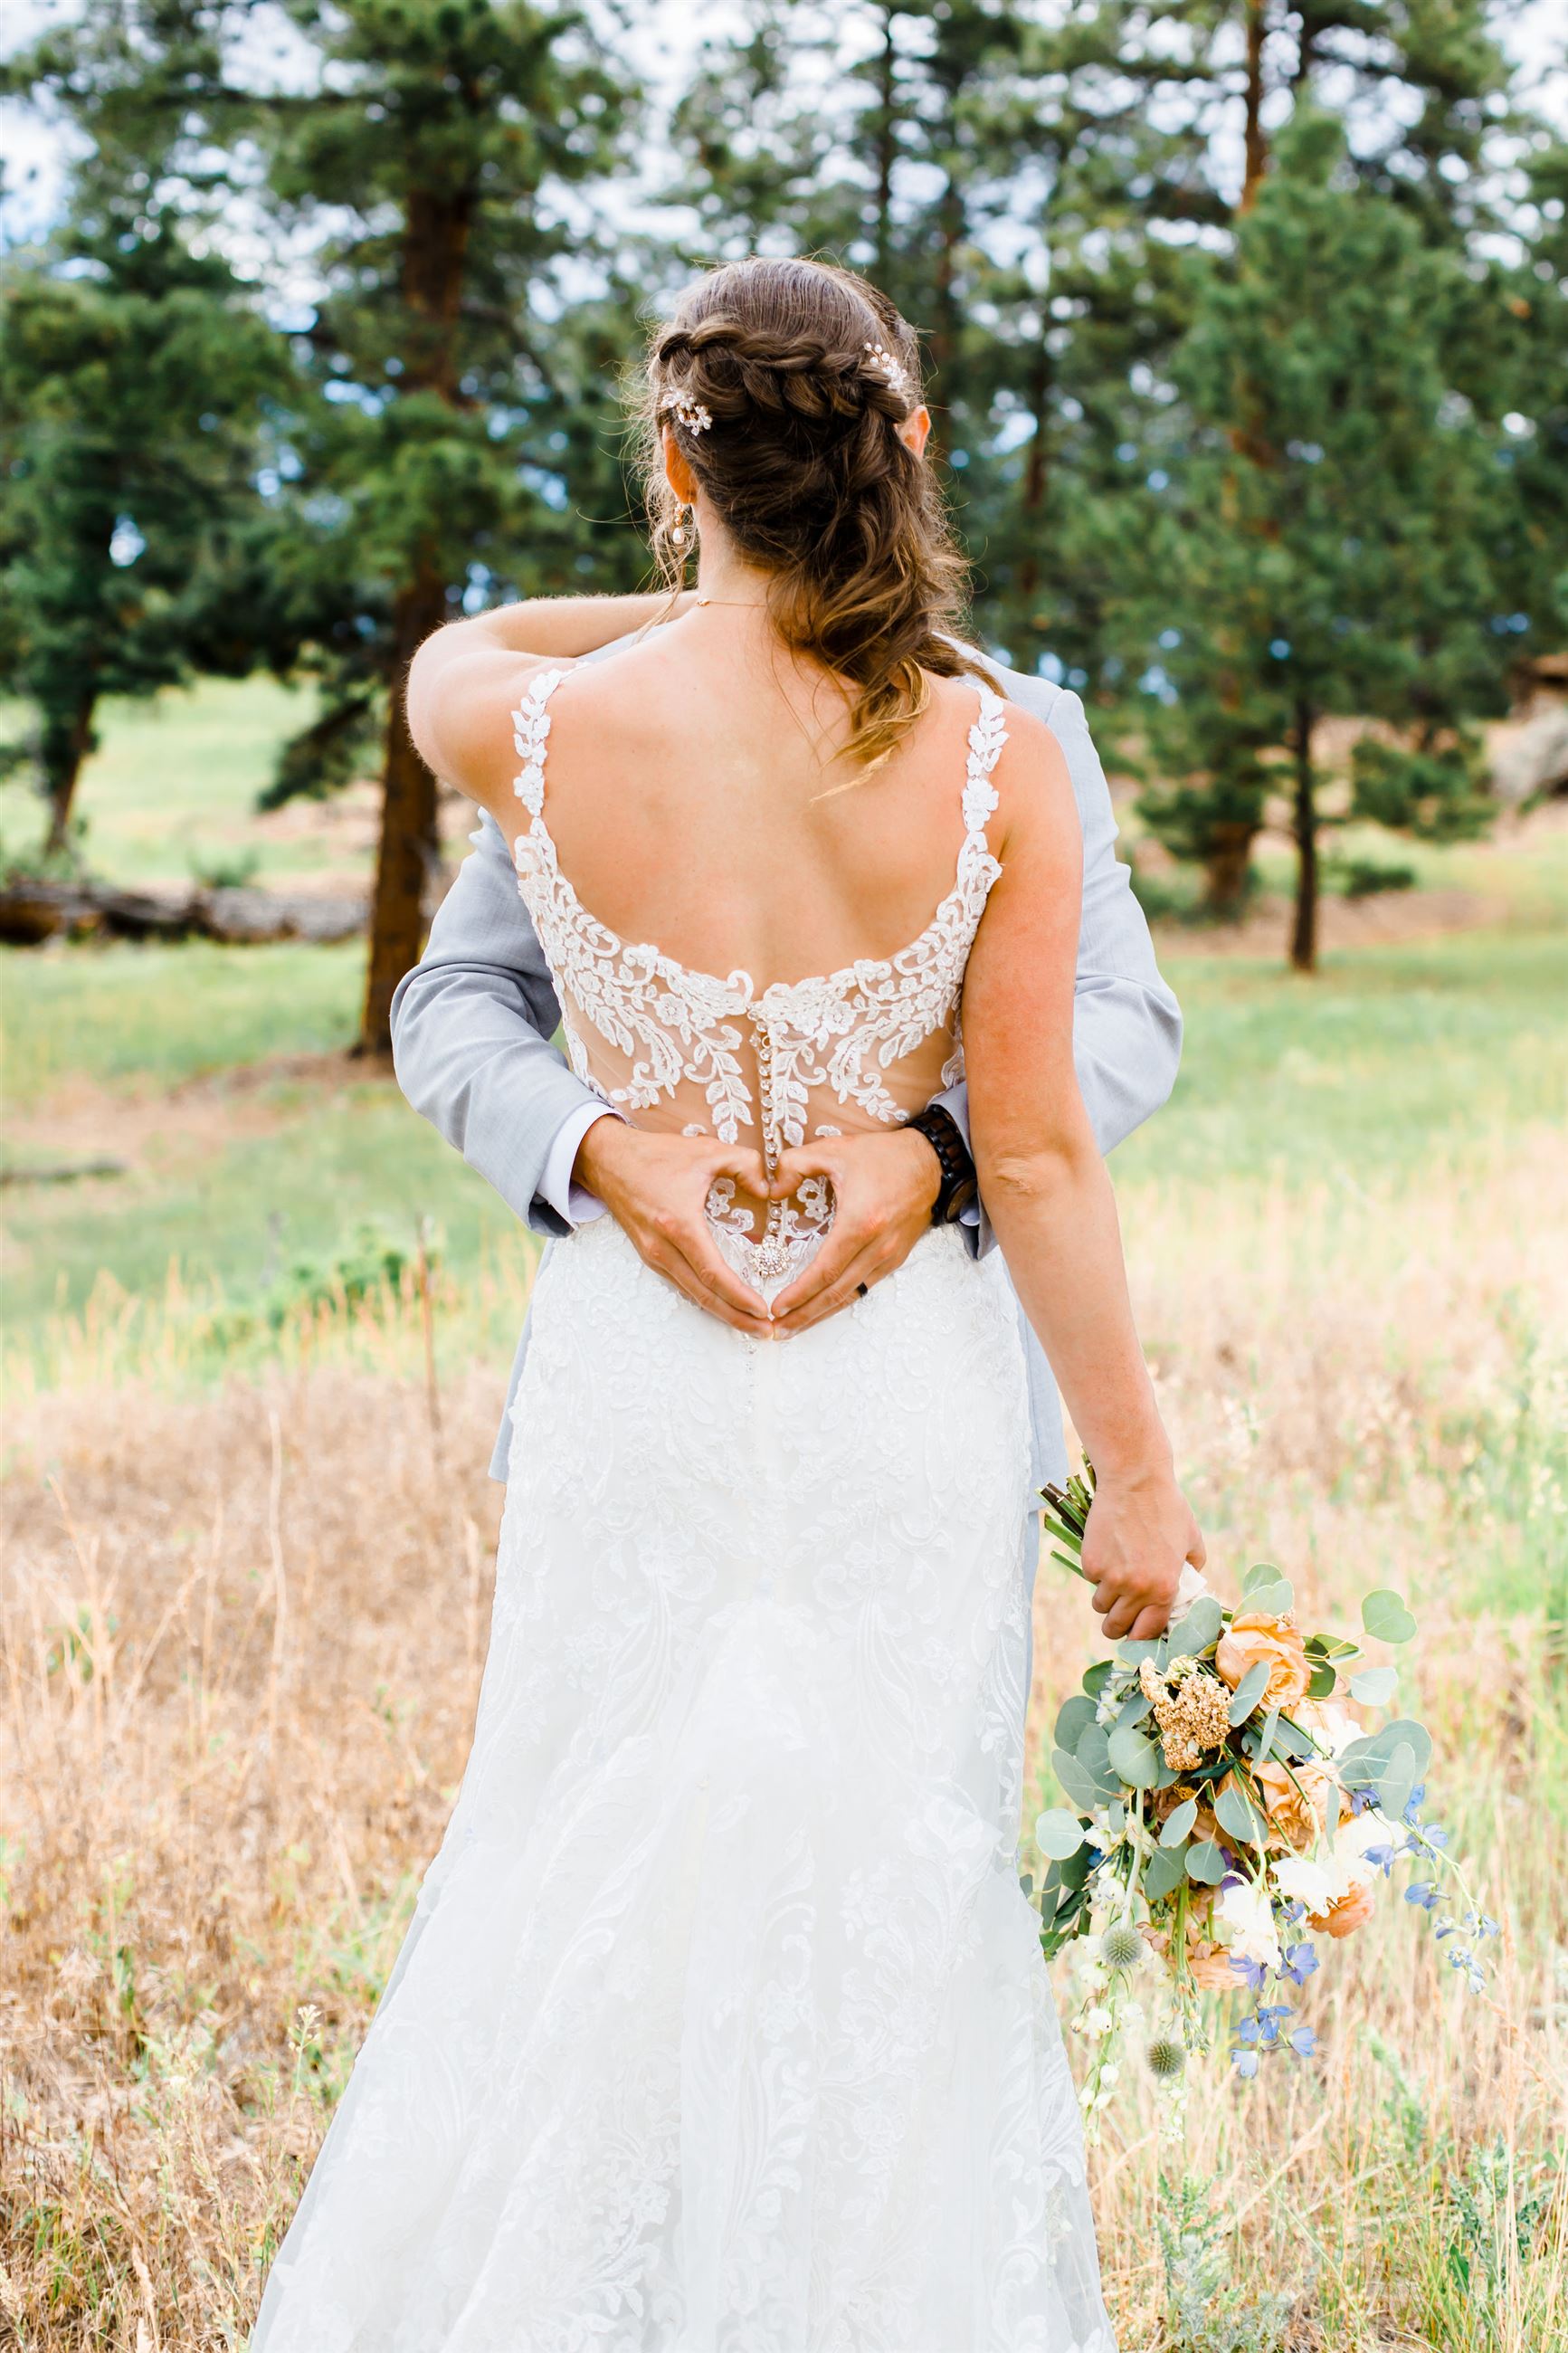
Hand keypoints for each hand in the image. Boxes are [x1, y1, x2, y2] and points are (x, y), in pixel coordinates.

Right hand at [574, 1121, 773, 1337]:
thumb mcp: (707, 1150)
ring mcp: (652, 1254)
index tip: (763, 1310)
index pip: (713, 1272)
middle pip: (703, 1295)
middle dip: (736, 1317)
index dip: (739, 1296)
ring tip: (751, 1323)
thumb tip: (769, 1190)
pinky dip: (704, 1298)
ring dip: (721, 1312)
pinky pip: (681, 1284)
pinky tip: (723, 1303)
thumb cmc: (656, 1155)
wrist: (607, 1160)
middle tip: (766, 1331)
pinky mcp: (649, 1255)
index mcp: (679, 1224)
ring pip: (691, 1294)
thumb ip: (746, 1164)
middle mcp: (662, 1247)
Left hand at [766, 1127, 940, 1335]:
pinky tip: (822, 1309)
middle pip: (836, 1292)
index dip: (799, 1293)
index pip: (824, 1270)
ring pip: (851, 1295)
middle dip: (804, 1315)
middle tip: (777, 1330)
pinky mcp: (896, 1258)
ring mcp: (889, 1256)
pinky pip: (864, 1287)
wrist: (930, 1162)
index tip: (776, 1307)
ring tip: (793, 1328)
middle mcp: (877, 1247)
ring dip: (821, 1315)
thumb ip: (794, 1164)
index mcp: (860, 1223)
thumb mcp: (833, 1149)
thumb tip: (770, 1190)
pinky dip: (841, 1301)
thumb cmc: (881, 1156)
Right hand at [1079, 1467, 1204, 1643]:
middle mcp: (1137, 1589)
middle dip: (1117, 1625)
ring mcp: (1111, 1577)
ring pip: (1100, 1607)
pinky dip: (1097, 1573)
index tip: (1136, 1634)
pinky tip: (1108, 1552)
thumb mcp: (1191, 1541)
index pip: (1147, 1631)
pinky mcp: (1091, 1563)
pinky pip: (1091, 1581)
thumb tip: (1188, 1589)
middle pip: (1116, 1627)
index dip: (1140, 1637)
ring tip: (1115, 1579)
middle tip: (1120, 1615)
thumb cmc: (1167, 1508)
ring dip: (1106, 1599)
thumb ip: (1192, 1570)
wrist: (1135, 1481)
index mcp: (1164, 1588)